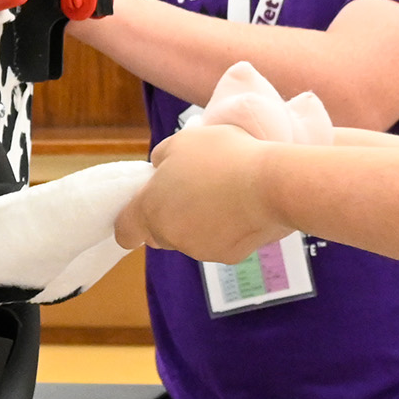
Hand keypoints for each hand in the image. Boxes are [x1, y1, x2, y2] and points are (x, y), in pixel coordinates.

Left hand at [116, 123, 290, 262]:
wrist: (273, 185)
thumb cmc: (225, 157)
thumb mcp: (184, 141)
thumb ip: (162, 159)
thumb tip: (159, 171)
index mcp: (152, 207)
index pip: (125, 230)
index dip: (129, 224)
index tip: (140, 215)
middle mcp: (171, 235)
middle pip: (159, 233)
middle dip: (170, 217)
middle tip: (193, 190)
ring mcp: (200, 250)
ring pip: (191, 238)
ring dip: (201, 221)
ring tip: (225, 193)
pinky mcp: (228, 257)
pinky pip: (220, 243)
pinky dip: (227, 231)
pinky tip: (244, 208)